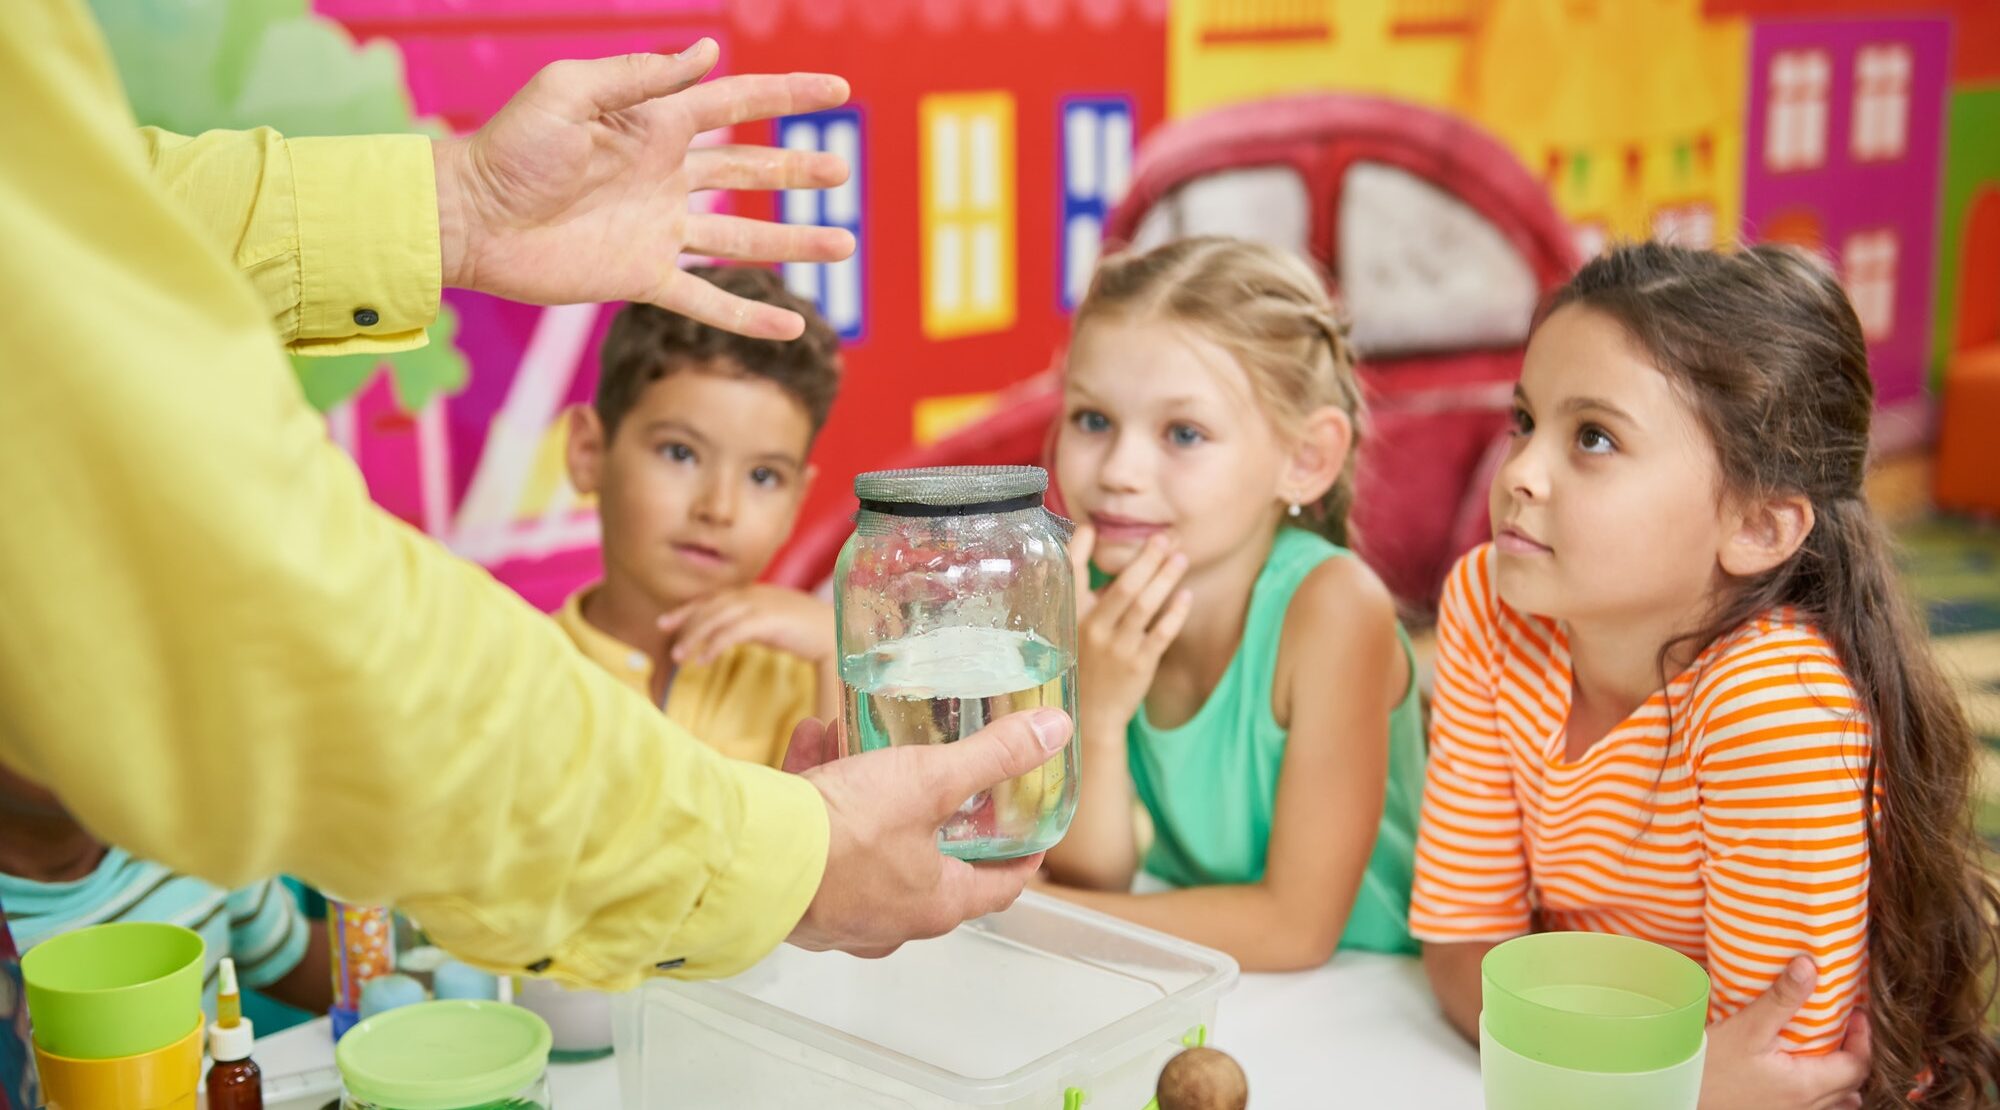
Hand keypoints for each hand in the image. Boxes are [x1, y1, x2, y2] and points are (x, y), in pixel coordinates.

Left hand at [433, 41, 852, 337]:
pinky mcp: (642, 277)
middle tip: (842, 172)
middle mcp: (665, 177)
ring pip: (744, 240)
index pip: (736, 105)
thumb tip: (706, 51)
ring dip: (794, 241)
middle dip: (798, 171)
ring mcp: (658, 230)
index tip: (837, 89)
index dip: (787, 95)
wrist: (471, 218)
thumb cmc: (510, 147)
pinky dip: (749, 317)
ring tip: (843, 241)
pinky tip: (791, 329)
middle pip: (751, 172)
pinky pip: (707, 300)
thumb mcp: (569, 91)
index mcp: (654, 126)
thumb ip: (638, 77)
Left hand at [658, 584, 834, 665]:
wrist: (837, 632)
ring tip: (680, 657)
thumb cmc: (807, 631)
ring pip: (717, 619)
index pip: (712, 598)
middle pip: (710, 606)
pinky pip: (733, 632)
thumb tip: (729, 636)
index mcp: (754, 592)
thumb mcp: (773, 623)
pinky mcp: (768, 619)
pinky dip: (715, 646)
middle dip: (685, 623)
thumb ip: (751, 624)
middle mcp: (754, 594)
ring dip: (695, 637)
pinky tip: (704, 661)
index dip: (687, 609)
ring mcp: (761, 604)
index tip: (666, 623)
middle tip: (666, 641)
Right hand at [788, 709, 1072, 956]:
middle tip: (945, 780)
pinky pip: (816, 836)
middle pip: (930, 865)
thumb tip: (1052, 733)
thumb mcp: (930, 780)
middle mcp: (890, 920)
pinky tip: (811, 739)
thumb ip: (994, 755)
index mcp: (936, 904)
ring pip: (866, 844)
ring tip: (863, 740)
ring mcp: (839, 909)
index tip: (1031, 832)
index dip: (1021, 856)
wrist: (751, 860)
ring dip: (868, 789)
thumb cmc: (845, 837)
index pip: (1000, 887)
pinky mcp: (794, 891)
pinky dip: (819, 788)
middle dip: (933, 813)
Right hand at [1070, 527, 1191, 732]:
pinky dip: (1175, 613)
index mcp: (1071, 618)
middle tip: (1163, 539)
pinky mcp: (1139, 664)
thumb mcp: (1071, 629)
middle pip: (1122, 588)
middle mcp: (1092, 630)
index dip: (1079, 551)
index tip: (1092, 529)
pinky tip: (1186, 595)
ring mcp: (1117, 648)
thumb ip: (1085, 598)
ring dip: (1165, 579)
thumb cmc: (1084, 663)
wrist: (1092, 715)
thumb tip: (1098, 562)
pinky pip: (1161, 633)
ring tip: (1181, 558)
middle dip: (1146, 560)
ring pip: (1144, 607)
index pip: (1071, 577)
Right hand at [1699, 957, 1870, 1109]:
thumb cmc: (1708, 1065)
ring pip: (1834, 1102)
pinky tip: (1804, 1077)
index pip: (1857, 1065)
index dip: (1864, 1038)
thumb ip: (1781, 998)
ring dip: (1840, 1078)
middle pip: (1851, 1086)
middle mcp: (1804, 1107)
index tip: (1857, 1013)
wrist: (1676, 1091)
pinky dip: (1822, 1094)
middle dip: (1856, 1055)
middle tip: (1847, 1027)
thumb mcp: (1747, 1028)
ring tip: (1831, 1052)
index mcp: (1805, 1085)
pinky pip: (1814, 1108)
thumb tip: (1809, 966)